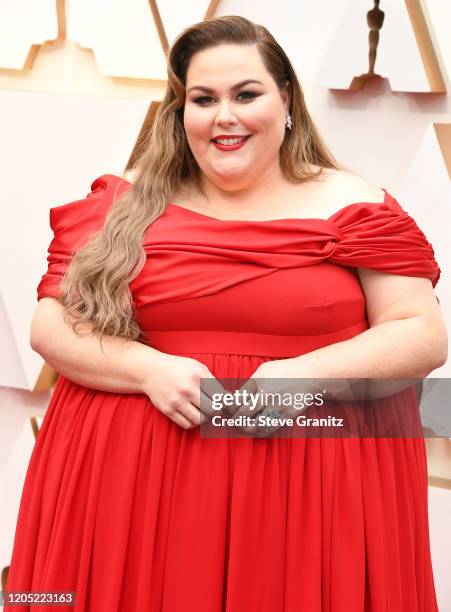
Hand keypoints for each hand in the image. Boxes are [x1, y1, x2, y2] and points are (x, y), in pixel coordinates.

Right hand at [140, 353, 225, 429]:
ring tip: (203, 412)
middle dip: (216, 411)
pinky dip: (193, 423)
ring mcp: (176, 401)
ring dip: (204, 418)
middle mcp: (187, 389)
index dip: (225, 402)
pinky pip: (187, 425)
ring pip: (200, 420)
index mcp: (197, 376)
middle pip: (212, 410)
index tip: (224, 403)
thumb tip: (229, 398)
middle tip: (214, 408)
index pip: (220, 396)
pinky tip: (192, 415)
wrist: (151, 371)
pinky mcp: (168, 410)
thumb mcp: (197, 367)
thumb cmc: (178, 369)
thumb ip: (212, 381)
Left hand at [228, 359, 351, 436]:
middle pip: (243, 414)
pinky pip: (270, 428)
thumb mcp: (265, 370)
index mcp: (257, 381)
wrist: (309, 375)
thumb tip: (237, 397)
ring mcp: (276, 406)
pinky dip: (261, 432)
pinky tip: (257, 431)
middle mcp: (265, 394)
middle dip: (236, 420)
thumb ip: (251, 383)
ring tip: (245, 427)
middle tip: (235, 421)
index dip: (230, 408)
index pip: (237, 399)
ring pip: (255, 425)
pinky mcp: (286, 415)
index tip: (230, 411)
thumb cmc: (285, 372)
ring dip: (247, 428)